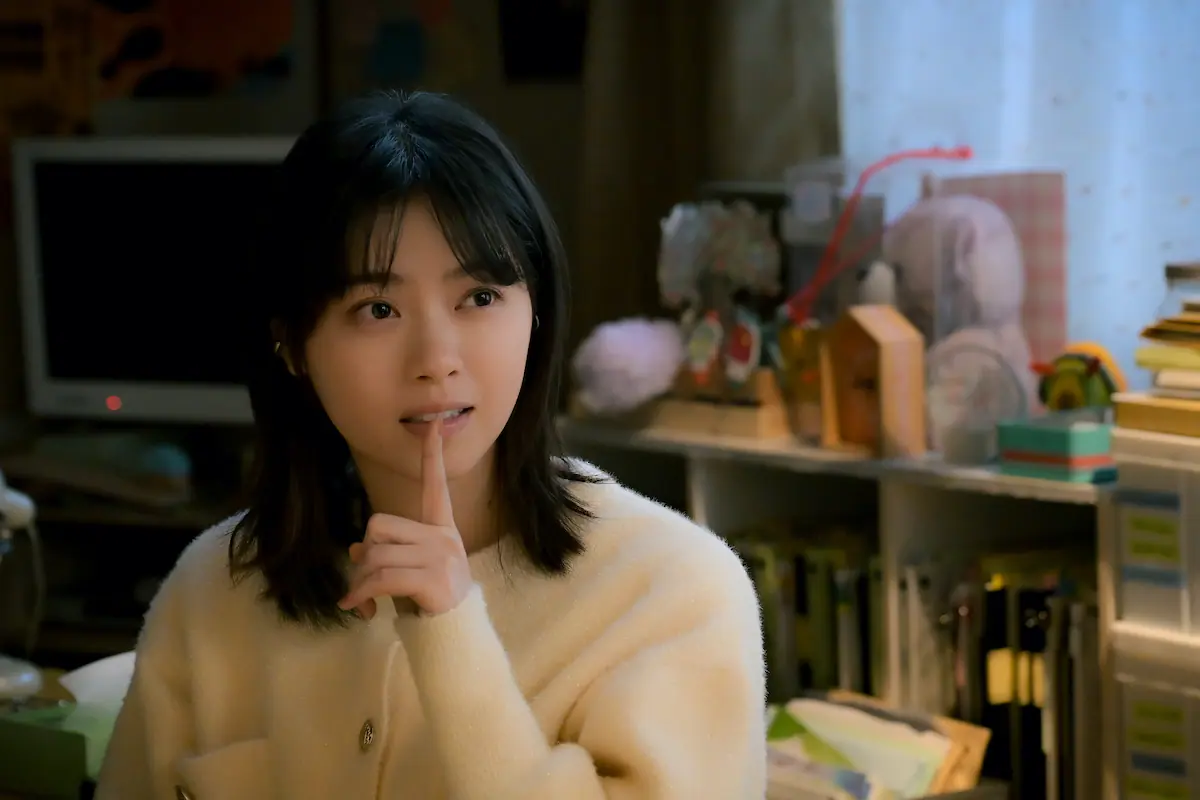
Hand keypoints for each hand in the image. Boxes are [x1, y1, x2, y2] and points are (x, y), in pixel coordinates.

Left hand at [339, 420, 473, 618]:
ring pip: (375, 554)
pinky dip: (362, 595)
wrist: (455, 635)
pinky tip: (358, 610)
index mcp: (441, 528)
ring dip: (359, 582)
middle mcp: (443, 536)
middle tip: (363, 583)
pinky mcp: (432, 578)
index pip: (435, 485)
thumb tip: (356, 549)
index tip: (433, 423)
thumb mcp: (405, 572)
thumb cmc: (430, 601)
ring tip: (363, 601)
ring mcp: (441, 555)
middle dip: (363, 555)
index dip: (431, 455)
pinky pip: (381, 578)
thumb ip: (384, 553)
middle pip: (379, 525)